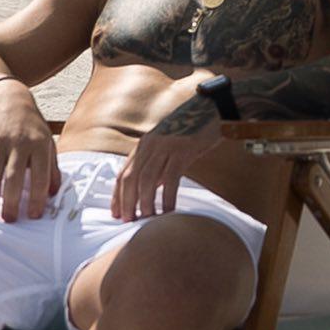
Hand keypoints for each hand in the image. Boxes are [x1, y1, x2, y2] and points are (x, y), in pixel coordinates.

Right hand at [0, 83, 58, 221]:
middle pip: (13, 176)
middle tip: (9, 221)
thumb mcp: (47, 142)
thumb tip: (54, 194)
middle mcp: (19, 142)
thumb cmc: (31, 127)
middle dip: (11, 201)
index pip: (40, 175)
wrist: (7, 99)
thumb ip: (52, 168)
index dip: (37, 197)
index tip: (34, 216)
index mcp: (39, 144)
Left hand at [110, 93, 221, 219]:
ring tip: (147, 219)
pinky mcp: (183, 150)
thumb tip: (152, 190)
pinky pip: (171, 178)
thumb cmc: (192, 130)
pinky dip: (168, 197)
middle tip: (129, 221)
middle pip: (130, 178)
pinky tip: (169, 211)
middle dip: (127, 202)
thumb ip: (159, 165)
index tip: (117, 214)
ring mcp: (166, 146)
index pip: (123, 173)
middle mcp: (150, 145)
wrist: (213, 107)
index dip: (117, 196)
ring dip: (145, 202)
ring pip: (147, 179)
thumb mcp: (169, 146)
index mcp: (144, 145)